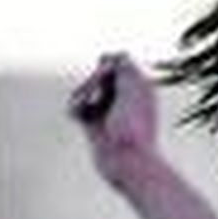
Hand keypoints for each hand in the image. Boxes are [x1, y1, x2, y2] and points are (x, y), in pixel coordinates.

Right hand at [68, 53, 159, 190]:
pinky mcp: (95, 125)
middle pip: (100, 72)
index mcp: (143, 89)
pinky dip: (74, 108)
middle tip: (93, 92)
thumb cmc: (134, 125)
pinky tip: (75, 116)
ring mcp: (110, 112)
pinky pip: (77, 106)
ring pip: (86, 89)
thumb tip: (114, 56)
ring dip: (80, 93)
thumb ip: (125, 65)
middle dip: (93, 79)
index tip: (109, 73)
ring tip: (81, 105)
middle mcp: (127, 99)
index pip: (119, 59)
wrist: (128, 162)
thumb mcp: (134, 89)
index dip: (109, 63)